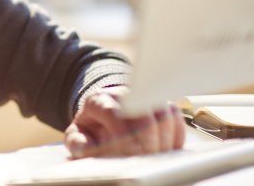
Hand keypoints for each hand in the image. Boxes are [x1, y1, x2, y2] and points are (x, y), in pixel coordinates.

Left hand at [64, 87, 185, 157]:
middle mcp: (122, 95)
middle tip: (147, 158)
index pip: (114, 114)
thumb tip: (83, 149)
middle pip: (143, 111)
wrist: (101, 112)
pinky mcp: (159, 104)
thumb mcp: (77, 134)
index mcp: (98, 101)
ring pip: (163, 111)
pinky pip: (176, 115)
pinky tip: (170, 150)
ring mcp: (142, 97)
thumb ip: (76, 142)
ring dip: (165, 137)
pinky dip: (177, 134)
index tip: (130, 154)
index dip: (123, 136)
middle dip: (148, 139)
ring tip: (159, 157)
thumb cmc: (91, 128)